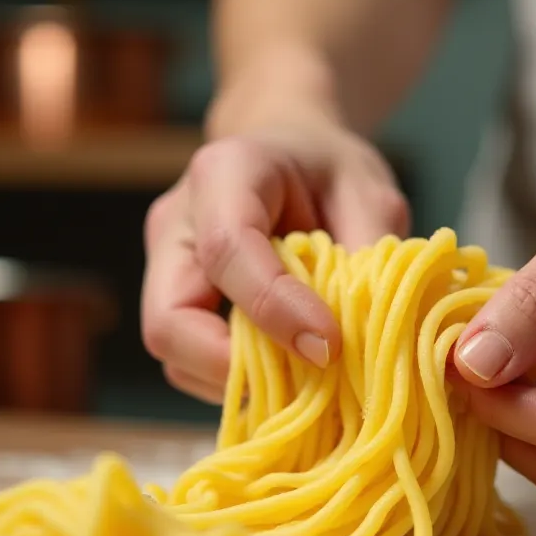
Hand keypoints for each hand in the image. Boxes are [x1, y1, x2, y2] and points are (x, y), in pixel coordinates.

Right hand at [141, 121, 408, 403]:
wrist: (290, 155)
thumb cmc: (330, 171)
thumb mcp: (369, 194)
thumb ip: (368, 259)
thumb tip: (369, 341)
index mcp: (224, 173)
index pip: (227, 249)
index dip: (273, 308)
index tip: (328, 346)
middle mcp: (176, 224)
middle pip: (169, 321)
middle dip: (235, 366)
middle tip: (307, 376)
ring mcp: (165, 270)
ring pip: (176, 354)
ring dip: (240, 380)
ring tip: (305, 373)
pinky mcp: (175, 306)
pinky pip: (190, 363)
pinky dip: (239, 380)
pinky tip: (286, 368)